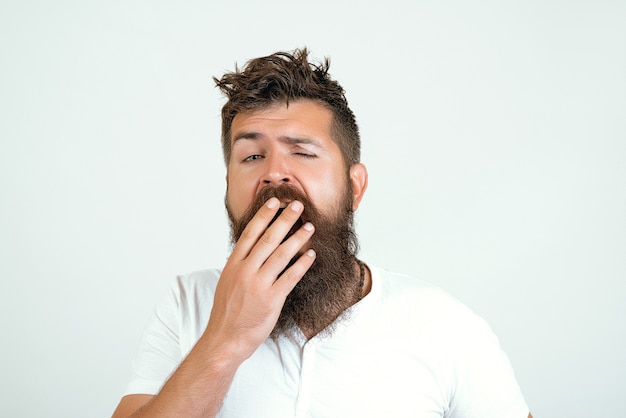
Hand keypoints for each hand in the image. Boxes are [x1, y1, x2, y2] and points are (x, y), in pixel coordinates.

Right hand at [203, 197, 315, 359]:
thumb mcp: (227, 282)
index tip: (274, 202)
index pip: (250, 233)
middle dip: (285, 219)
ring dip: (298, 238)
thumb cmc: (227, 313)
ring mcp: (258, 284)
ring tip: (310, 226)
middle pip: (268, 239)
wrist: (225, 339)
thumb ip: (240, 265)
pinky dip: (302, 264)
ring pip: (281, 255)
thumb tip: (251, 249)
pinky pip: (290, 277)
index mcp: (234, 265)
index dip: (263, 216)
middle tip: (297, 205)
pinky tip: (311, 254)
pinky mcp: (271, 299)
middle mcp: (245, 271)